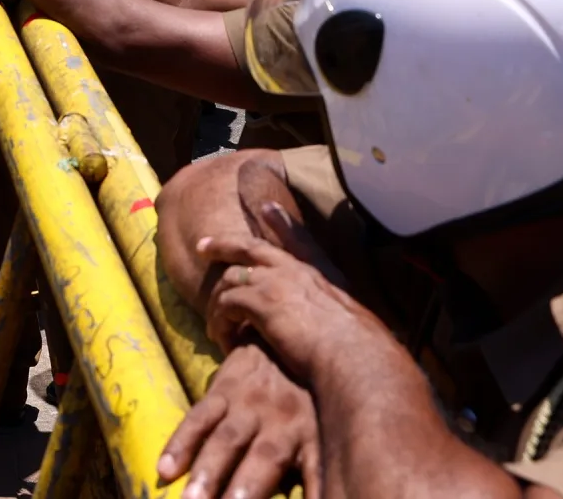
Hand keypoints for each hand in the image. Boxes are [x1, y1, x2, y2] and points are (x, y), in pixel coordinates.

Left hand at [158, 343, 320, 498]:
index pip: (200, 419)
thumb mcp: (235, 375)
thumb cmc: (263, 365)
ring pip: (265, 457)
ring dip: (248, 488)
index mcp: (230, 391)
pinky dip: (313, 490)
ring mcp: (289, 421)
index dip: (182, 444)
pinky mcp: (318, 435)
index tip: (164, 472)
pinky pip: (315, 467)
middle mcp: (255, 406)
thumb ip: (214, 408)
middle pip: (227, 441)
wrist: (310, 336)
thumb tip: (175, 451)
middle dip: (209, 474)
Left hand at [198, 234, 384, 384]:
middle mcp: (295, 270)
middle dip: (223, 245)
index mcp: (320, 274)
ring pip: (230, 280)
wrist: (355, 355)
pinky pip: (224, 305)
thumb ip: (338, 319)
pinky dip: (219, 323)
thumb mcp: (353, 322)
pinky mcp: (259, 301)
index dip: (282, 223)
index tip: (267, 207)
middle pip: (250, 247)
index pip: (298, 240)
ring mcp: (275, 282)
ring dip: (217, 304)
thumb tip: (340, 335)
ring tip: (213, 328)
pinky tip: (222, 340)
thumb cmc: (360, 349)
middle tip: (202, 247)